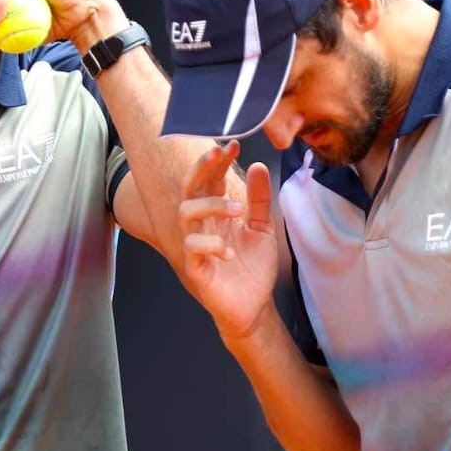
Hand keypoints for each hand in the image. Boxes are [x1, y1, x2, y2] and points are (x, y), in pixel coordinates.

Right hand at [176, 140, 279, 340]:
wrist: (254, 305)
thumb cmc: (252, 266)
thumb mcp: (263, 227)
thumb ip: (259, 199)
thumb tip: (258, 165)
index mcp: (217, 212)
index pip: (211, 178)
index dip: (218, 160)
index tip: (233, 145)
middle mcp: (203, 224)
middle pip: (191, 187)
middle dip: (202, 167)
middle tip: (219, 154)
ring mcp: (197, 245)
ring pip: (187, 213)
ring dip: (211, 205)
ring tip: (237, 210)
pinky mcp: (197, 268)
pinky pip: (193, 249)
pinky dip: (210, 245)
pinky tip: (229, 251)